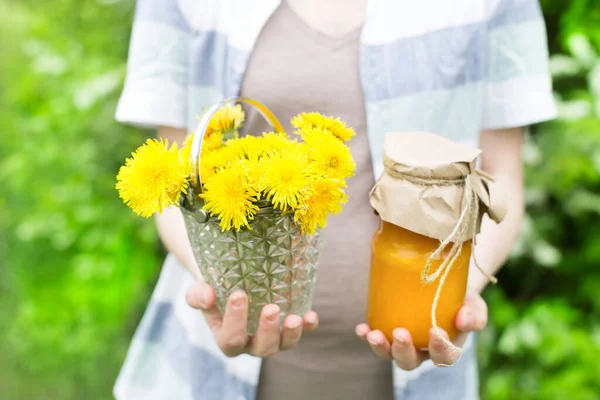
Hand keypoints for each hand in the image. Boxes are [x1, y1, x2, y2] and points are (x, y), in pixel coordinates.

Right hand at [186, 281, 318, 357]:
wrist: (231, 283)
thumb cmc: (214, 290)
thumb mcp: (200, 290)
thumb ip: (198, 295)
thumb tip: (208, 295)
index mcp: (227, 339)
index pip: (231, 338)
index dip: (235, 320)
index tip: (239, 294)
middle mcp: (251, 344)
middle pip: (262, 348)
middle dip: (267, 330)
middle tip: (271, 308)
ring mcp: (272, 338)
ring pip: (283, 345)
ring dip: (291, 334)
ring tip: (295, 318)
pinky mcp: (288, 328)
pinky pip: (302, 333)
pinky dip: (308, 327)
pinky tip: (311, 316)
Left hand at [355, 287, 486, 368]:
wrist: (444, 286)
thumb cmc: (462, 301)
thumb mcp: (474, 305)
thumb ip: (474, 315)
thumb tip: (464, 320)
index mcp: (445, 349)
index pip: (444, 357)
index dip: (439, 349)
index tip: (436, 331)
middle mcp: (422, 351)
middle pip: (410, 362)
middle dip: (403, 351)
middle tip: (400, 334)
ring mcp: (403, 344)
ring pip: (390, 354)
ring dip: (380, 347)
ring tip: (373, 335)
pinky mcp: (388, 332)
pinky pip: (375, 338)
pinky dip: (367, 335)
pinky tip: (362, 328)